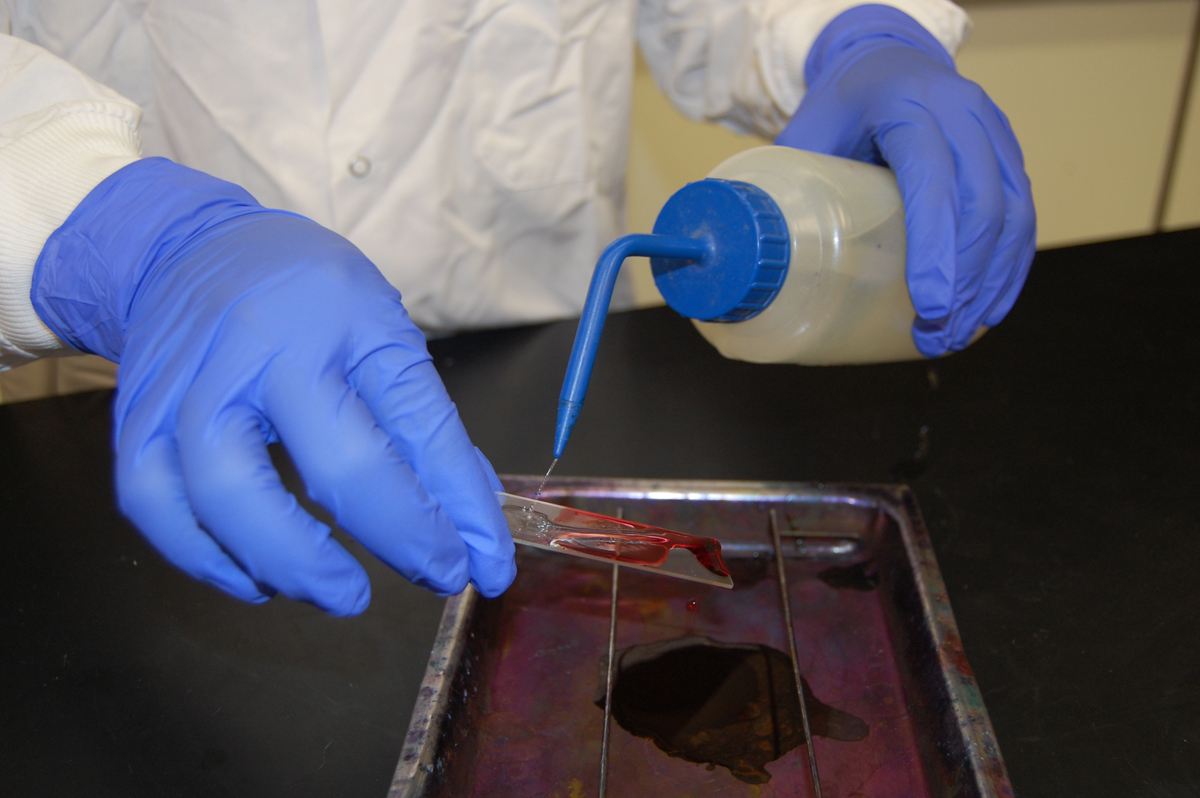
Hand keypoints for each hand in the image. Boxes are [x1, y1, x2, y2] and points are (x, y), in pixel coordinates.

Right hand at [32, 158, 515, 614]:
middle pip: (335, 465)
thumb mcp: (382, 331)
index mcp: (344, 323)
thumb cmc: (304, 297)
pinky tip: (257, 581)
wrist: (188, 249)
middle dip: (400, 538)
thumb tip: (473, 521)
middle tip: (435, 575)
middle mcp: (265, 352)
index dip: (462, 508)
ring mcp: (190, 388)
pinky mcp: (135, 420)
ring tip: (342, 592)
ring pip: (227, 496)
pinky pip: (155, 506)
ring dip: (294, 563)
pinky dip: (205, 559)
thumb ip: (421, 423)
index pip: (420, 428)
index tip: (489, 563)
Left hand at [777, 4, 1035, 355]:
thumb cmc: (840, 105)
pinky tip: (989, 309)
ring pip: (1013, 215)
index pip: (932, 178)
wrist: (885, 60)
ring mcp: (994, 132)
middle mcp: (963, 112)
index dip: (935, 246)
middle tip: (936, 334)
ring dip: (990, 284)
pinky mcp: (1009, 155)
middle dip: (965, 281)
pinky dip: (1010, 268)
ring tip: (957, 335)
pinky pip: (1023, 215)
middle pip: (983, 205)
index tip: (929, 305)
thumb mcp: (806, 133)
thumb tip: (746, 266)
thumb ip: (785, 190)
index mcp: (908, 105)